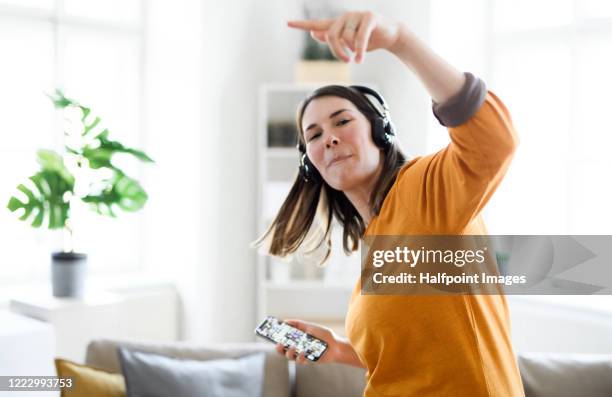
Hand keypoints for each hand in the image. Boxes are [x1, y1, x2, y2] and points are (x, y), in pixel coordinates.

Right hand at [274, 319, 343, 364]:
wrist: (336, 345)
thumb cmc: (323, 335)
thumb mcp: (309, 326)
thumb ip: (298, 324)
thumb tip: (285, 321)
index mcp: (295, 339)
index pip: (282, 339)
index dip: (275, 337)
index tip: (270, 333)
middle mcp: (296, 348)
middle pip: (282, 350)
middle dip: (278, 347)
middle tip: (279, 343)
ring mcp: (301, 355)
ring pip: (289, 356)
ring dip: (289, 352)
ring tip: (293, 346)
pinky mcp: (307, 361)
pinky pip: (300, 360)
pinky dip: (300, 356)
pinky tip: (303, 352)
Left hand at [287, 11, 402, 63]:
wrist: (391, 35)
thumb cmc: (369, 39)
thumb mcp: (349, 42)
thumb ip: (332, 37)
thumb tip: (314, 33)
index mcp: (339, 24)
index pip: (318, 24)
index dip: (303, 25)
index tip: (288, 23)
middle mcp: (346, 17)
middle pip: (331, 35)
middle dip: (337, 51)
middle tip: (345, 61)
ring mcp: (357, 15)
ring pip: (346, 36)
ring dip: (351, 51)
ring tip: (357, 58)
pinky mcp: (370, 17)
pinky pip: (360, 37)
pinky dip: (359, 50)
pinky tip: (360, 59)